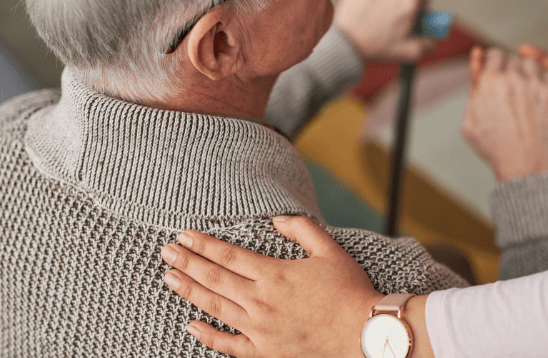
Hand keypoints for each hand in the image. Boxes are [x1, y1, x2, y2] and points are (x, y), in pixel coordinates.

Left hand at [160, 216, 383, 357]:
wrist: (364, 332)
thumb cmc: (349, 290)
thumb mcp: (330, 249)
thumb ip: (302, 229)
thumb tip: (275, 219)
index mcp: (275, 274)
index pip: (229, 255)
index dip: (203, 244)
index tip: (184, 235)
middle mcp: (261, 301)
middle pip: (215, 278)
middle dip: (188, 263)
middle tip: (166, 251)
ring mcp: (260, 329)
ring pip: (216, 307)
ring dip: (190, 291)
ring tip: (169, 278)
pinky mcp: (266, 351)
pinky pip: (229, 345)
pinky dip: (208, 336)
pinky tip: (190, 325)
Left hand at [334, 0, 435, 62]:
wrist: (346, 45)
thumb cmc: (377, 49)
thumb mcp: (410, 52)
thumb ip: (428, 44)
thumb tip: (434, 39)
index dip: (416, 11)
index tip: (408, 19)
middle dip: (399, 4)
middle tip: (389, 20)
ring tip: (375, 16)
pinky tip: (365, 8)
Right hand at [462, 47, 547, 182]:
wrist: (527, 165)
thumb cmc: (496, 148)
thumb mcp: (471, 124)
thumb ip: (474, 97)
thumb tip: (476, 81)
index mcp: (491, 81)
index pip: (492, 56)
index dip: (491, 58)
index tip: (492, 63)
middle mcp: (514, 77)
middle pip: (511, 58)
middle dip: (507, 64)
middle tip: (505, 75)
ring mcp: (536, 84)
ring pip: (530, 63)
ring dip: (524, 68)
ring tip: (521, 81)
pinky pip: (545, 75)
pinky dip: (539, 78)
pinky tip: (535, 89)